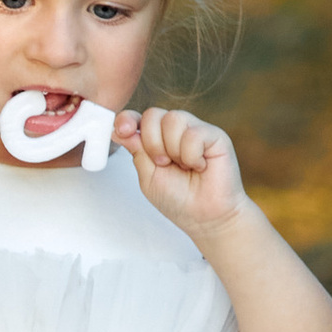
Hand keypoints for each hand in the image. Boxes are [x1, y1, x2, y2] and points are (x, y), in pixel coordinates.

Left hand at [116, 104, 247, 234]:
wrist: (205, 217)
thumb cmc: (179, 200)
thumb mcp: (148, 176)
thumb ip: (137, 151)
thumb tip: (118, 129)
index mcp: (156, 139)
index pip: (138, 118)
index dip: (127, 119)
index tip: (123, 130)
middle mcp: (175, 132)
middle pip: (153, 114)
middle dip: (152, 143)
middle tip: (163, 164)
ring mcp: (195, 130)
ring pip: (173, 119)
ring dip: (173, 149)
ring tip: (183, 167)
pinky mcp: (214, 135)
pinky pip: (193, 133)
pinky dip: (192, 155)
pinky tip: (200, 166)